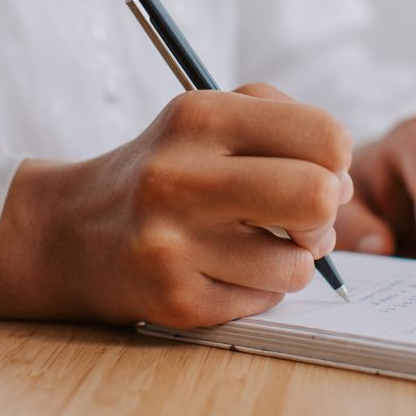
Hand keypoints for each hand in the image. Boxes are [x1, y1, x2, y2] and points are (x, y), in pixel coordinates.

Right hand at [0, 83, 353, 327]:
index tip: (316, 167)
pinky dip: (259, 288)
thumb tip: (343, 182)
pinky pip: (265, 302)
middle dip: (325, 213)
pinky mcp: (175, 301)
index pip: (323, 136)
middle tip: (303, 216)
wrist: (72, 231)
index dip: (335, 158)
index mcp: (198, 116)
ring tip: (258, 243)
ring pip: (298, 264)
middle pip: (318, 198)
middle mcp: (181, 177)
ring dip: (292, 258)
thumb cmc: (164, 167)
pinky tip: (223, 268)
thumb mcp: (208, 114)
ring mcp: (174, 244)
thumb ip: (283, 122)